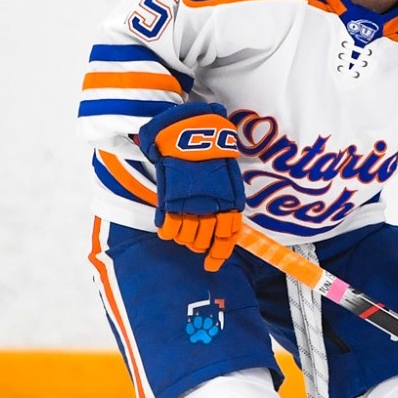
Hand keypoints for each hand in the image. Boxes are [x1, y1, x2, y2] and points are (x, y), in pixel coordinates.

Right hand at [136, 102, 246, 271]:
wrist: (189, 132)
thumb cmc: (211, 154)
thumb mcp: (228, 178)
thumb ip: (226, 202)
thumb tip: (225, 226)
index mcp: (230, 203)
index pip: (227, 239)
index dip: (218, 255)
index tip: (211, 264)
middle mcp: (211, 207)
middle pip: (203, 240)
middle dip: (198, 244)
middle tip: (193, 239)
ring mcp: (190, 205)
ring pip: (186, 237)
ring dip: (183, 237)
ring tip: (181, 229)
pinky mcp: (171, 200)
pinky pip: (168, 227)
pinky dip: (167, 230)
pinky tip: (167, 227)